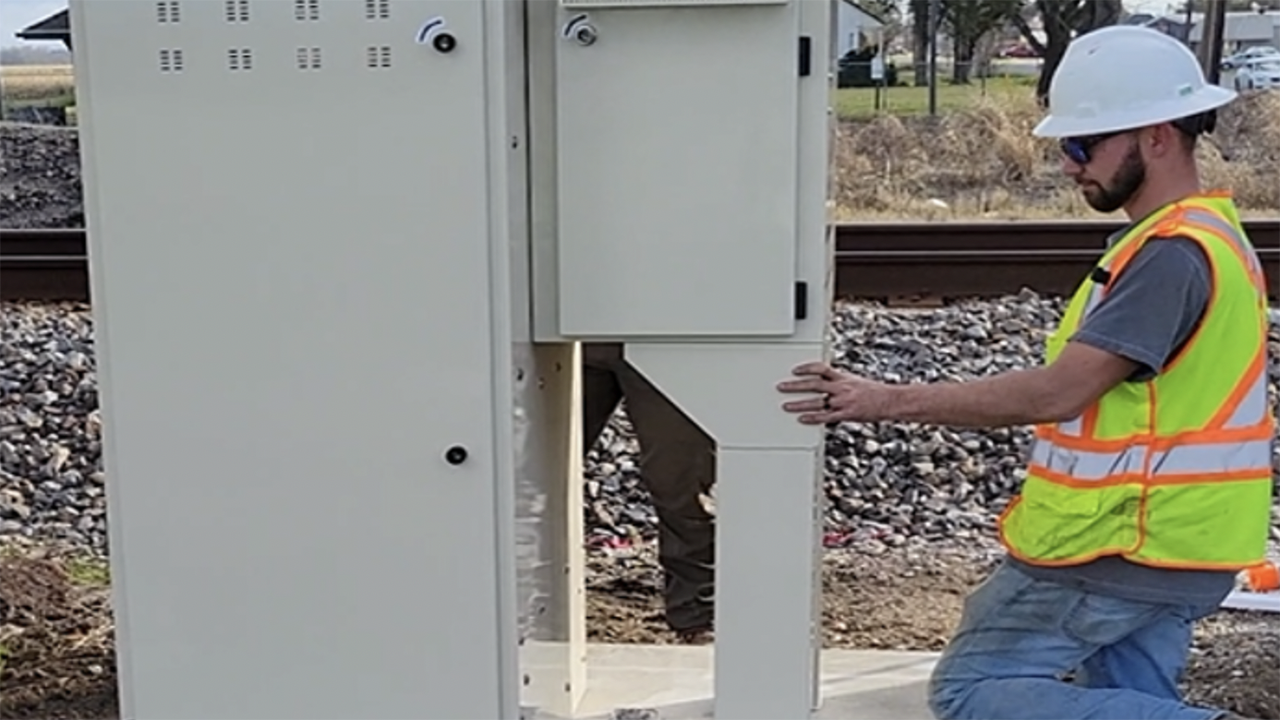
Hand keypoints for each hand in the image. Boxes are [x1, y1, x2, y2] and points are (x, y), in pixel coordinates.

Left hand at [776, 361, 894, 424]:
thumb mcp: (854, 380)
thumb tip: (824, 380)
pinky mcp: (846, 414)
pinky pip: (826, 417)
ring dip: (799, 404)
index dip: (807, 368)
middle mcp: (841, 388)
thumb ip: (838, 381)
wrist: (889, 401)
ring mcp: (843, 401)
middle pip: (814, 385)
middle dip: (795, 386)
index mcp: (843, 377)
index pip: (821, 369)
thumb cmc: (873, 392)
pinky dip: (812, 418)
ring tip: (786, 405)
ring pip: (816, 402)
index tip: (795, 370)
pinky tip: (802, 419)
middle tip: (781, 387)